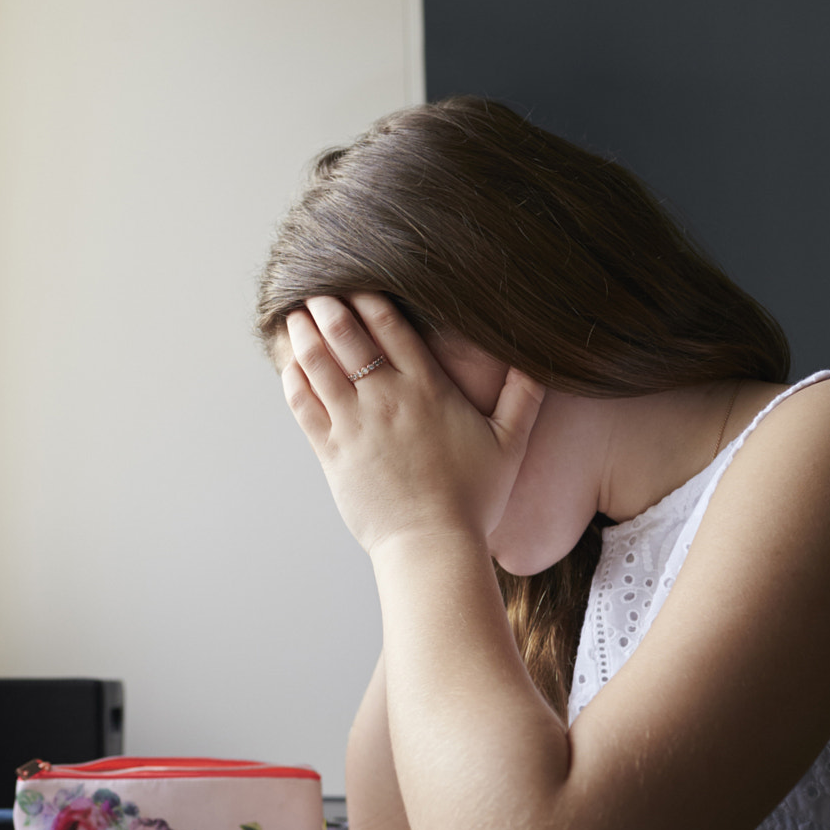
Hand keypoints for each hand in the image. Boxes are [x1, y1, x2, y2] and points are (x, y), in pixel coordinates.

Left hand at [281, 295, 544, 556]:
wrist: (433, 545)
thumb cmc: (474, 499)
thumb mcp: (510, 444)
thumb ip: (523, 397)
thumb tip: (540, 361)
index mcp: (427, 389)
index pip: (391, 328)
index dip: (370, 299)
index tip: (357, 284)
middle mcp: (386, 399)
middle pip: (347, 336)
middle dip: (329, 308)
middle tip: (319, 290)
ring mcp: (354, 425)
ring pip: (319, 365)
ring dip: (304, 336)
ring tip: (296, 317)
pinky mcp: (332, 453)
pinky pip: (304, 407)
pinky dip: (293, 381)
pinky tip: (289, 367)